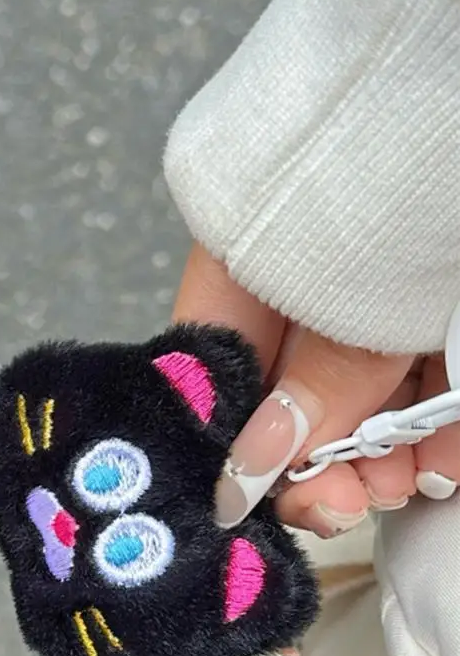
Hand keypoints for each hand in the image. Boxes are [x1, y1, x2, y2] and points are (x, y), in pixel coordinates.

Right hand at [173, 245, 459, 537]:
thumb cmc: (416, 155)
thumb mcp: (359, 282)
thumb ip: (316, 371)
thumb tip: (257, 458)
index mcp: (247, 259)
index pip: (217, 370)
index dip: (232, 441)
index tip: (258, 497)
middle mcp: (303, 279)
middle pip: (290, 395)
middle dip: (316, 460)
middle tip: (342, 500)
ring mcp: (372, 293)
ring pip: (363, 397)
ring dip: (382, 456)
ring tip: (405, 479)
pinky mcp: (432, 308)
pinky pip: (424, 382)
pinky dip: (438, 429)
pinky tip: (444, 457)